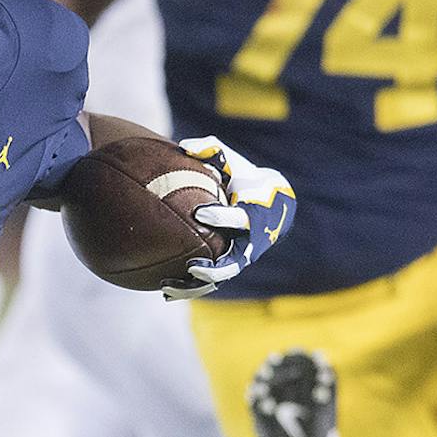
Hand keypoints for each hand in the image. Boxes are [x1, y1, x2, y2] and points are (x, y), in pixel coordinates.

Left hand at [166, 137, 295, 299]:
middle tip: (191, 266)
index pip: (237, 219)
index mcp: (252, 216)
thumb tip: (184, 145)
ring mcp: (240, 257)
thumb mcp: (233, 161)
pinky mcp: (229, 265)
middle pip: (234, 262)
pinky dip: (189, 288)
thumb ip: (212, 150)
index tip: (199, 213)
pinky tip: (164, 291)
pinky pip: (209, 282)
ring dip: (195, 286)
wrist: (272, 203)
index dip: (219, 217)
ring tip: (168, 286)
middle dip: (214, 268)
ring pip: (219, 279)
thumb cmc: (245, 177)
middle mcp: (249, 242)